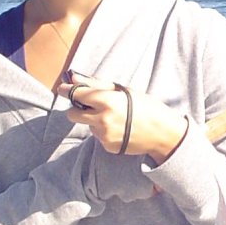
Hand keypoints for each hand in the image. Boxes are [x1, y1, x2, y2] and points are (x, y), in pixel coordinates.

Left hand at [57, 73, 187, 163]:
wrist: (163, 133)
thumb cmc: (146, 106)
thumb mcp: (123, 90)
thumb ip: (95, 84)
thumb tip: (73, 78)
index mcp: (106, 101)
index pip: (76, 95)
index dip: (67, 90)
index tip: (63, 88)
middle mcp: (102, 119)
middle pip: (72, 114)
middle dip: (77, 108)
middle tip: (89, 105)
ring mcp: (103, 135)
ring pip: (86, 125)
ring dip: (93, 120)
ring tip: (114, 118)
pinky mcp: (107, 146)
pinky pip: (97, 135)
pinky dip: (103, 131)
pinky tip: (119, 128)